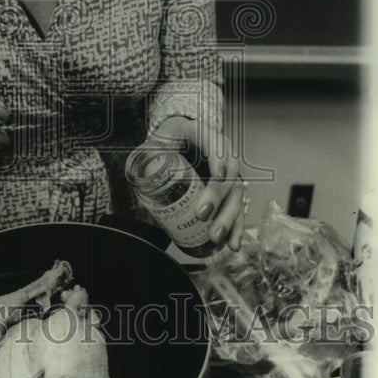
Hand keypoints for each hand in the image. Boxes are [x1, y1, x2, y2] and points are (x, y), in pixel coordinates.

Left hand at [150, 115, 245, 250]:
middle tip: (202, 215)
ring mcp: (226, 172)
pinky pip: (235, 208)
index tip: (218, 176)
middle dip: (218, 196)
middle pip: (229, 174)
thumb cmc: (167, 140)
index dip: (220, 160)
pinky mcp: (226, 190)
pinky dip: (236, 227)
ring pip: (235, 193)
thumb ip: (147, 158)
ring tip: (217, 237)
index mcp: (202, 133)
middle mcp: (220, 152)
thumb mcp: (155, 141)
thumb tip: (141, 184)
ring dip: (228, 217)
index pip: (216, 143)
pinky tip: (232, 244)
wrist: (176, 138)